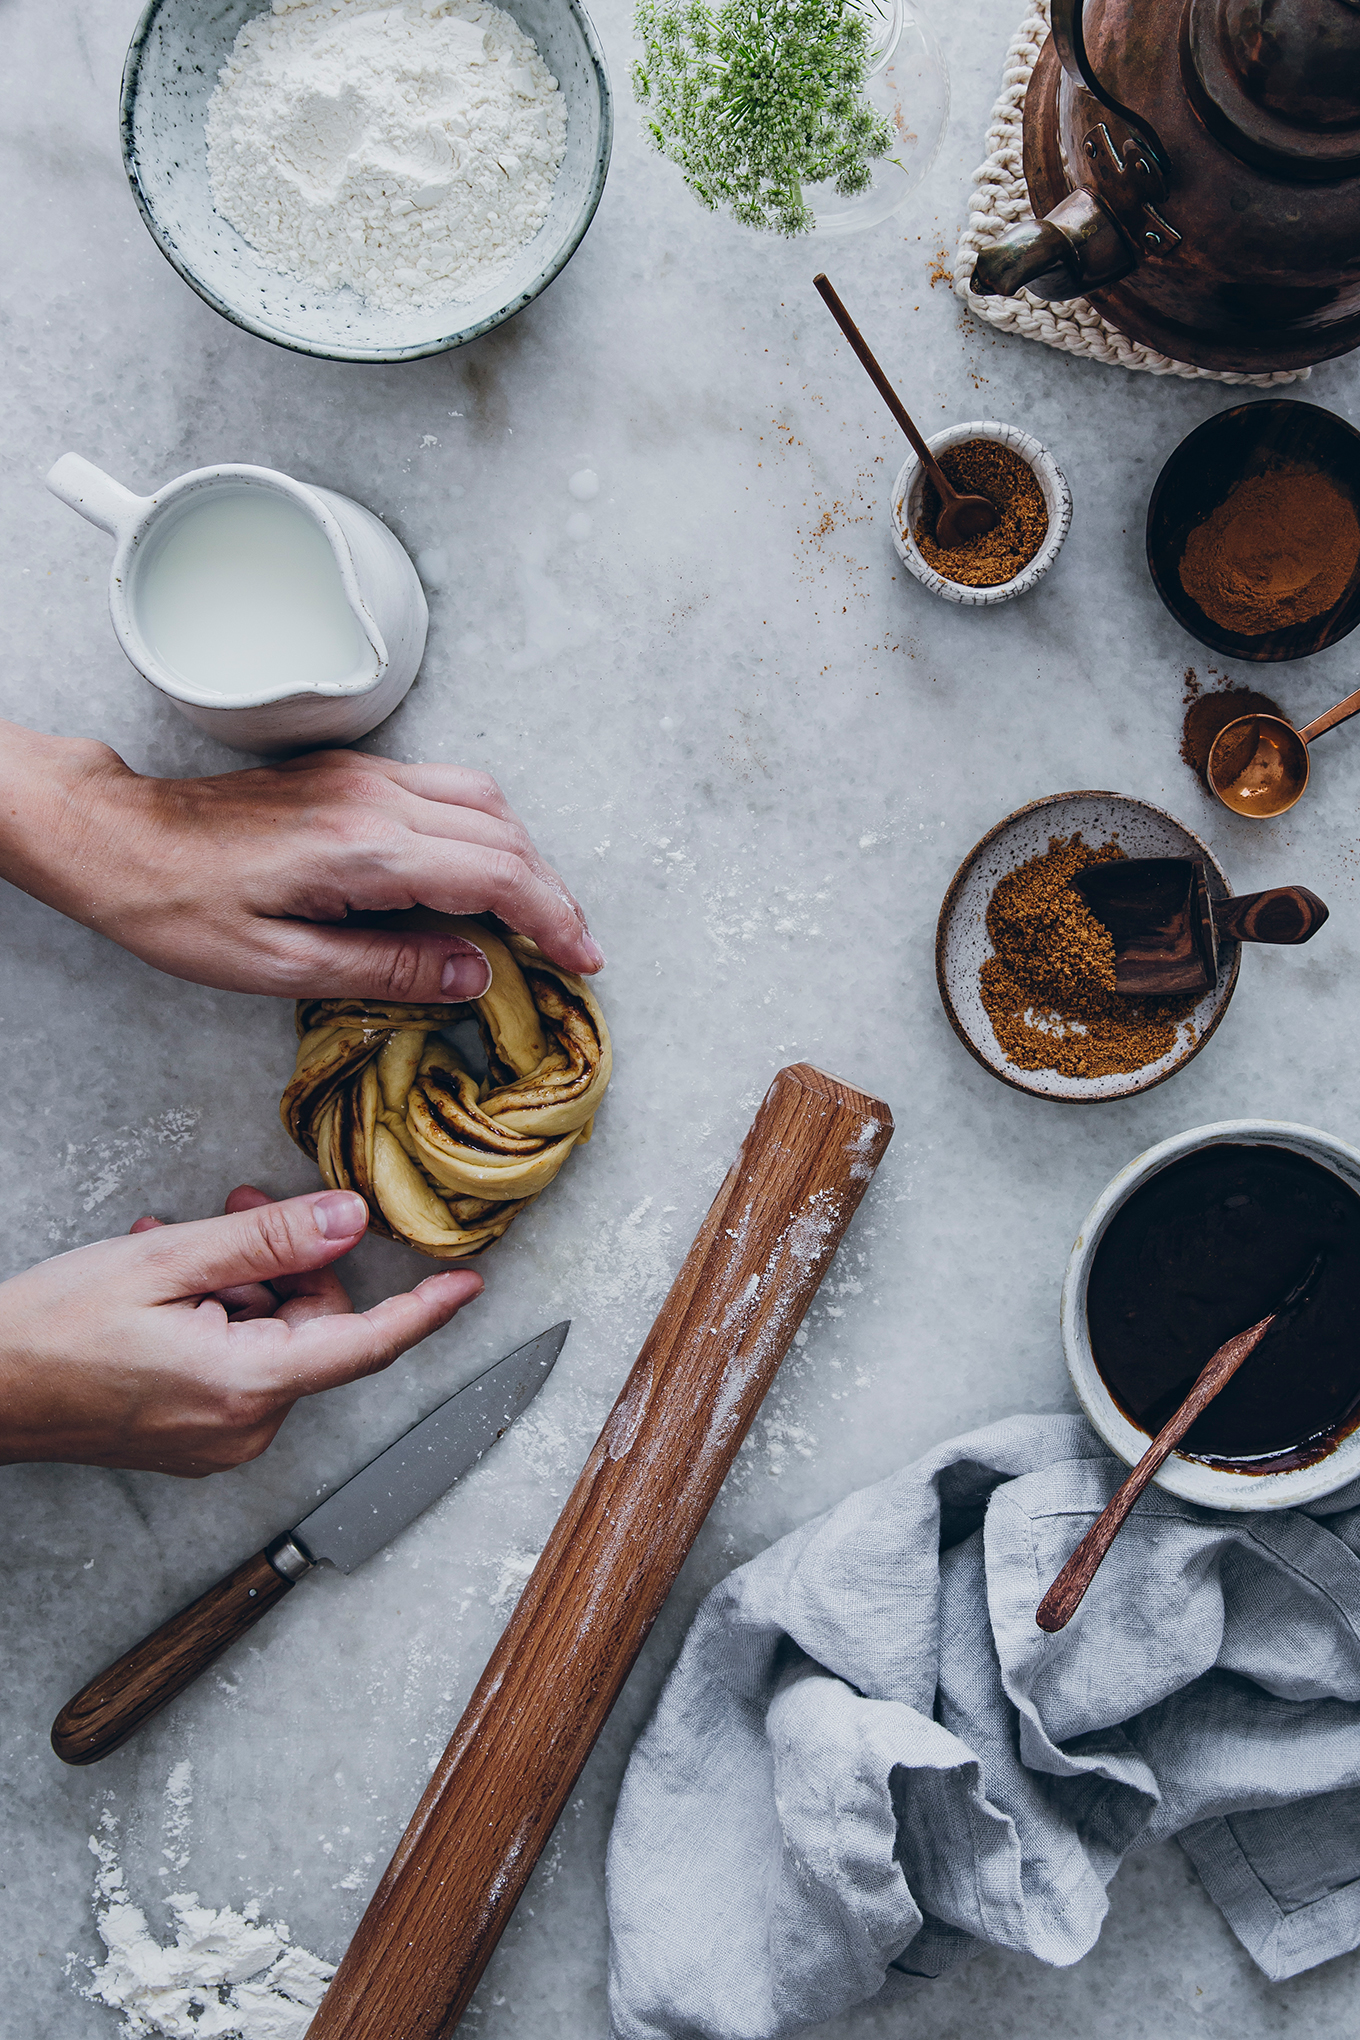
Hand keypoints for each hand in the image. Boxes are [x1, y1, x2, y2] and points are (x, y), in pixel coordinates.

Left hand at [0, 725, 604, 999]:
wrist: (118, 838)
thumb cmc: (181, 910)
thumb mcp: (281, 966)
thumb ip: (388, 967)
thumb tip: (477, 974)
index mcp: (363, 848)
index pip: (497, 872)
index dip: (554, 919)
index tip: (582, 959)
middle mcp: (374, 796)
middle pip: (505, 829)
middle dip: (552, 890)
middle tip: (572, 947)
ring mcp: (362, 775)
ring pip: (483, 798)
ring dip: (524, 855)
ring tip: (535, 915)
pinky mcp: (347, 772)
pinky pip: (446, 790)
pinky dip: (485, 831)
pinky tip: (479, 875)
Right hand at [0, 1185, 481, 1475]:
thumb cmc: (50, 1330)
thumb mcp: (168, 1259)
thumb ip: (270, 1241)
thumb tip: (351, 1221)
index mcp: (248, 1385)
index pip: (368, 1345)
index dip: (425, 1310)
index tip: (470, 1284)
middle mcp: (244, 1426)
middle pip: (315, 1326)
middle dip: (282, 1261)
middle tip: (232, 1211)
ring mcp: (217, 1440)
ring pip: (274, 1338)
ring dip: (239, 1283)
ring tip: (174, 1250)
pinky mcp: (192, 1439)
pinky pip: (240, 1364)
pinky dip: (219, 1317)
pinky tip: (166, 1289)